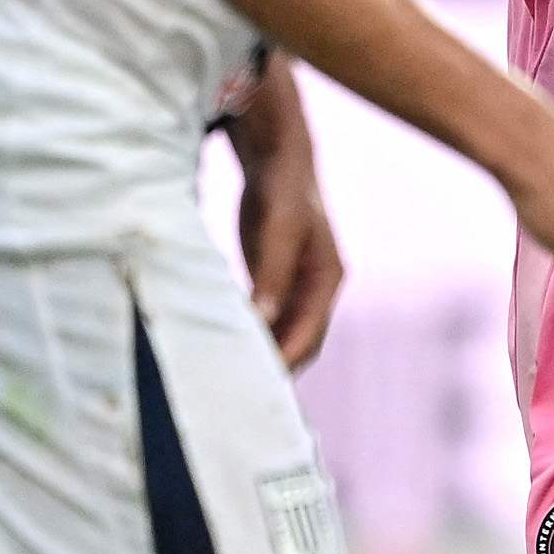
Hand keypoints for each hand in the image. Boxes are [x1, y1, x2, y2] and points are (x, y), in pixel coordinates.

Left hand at [235, 150, 342, 369]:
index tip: (257, 383)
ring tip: (231, 378)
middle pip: (301, 343)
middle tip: (239, 392)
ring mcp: (300, 288)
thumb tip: (262, 320)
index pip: (309, 334)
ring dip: (264, 355)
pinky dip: (252, 336)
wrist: (278, 161)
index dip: (285, 360)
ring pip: (284, 335)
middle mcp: (318, 290)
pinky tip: (226, 345)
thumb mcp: (278, 228)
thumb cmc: (281, 190)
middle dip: (276, 368)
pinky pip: (268, 321)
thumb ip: (272, 273)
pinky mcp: (278, 283)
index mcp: (327, 279)